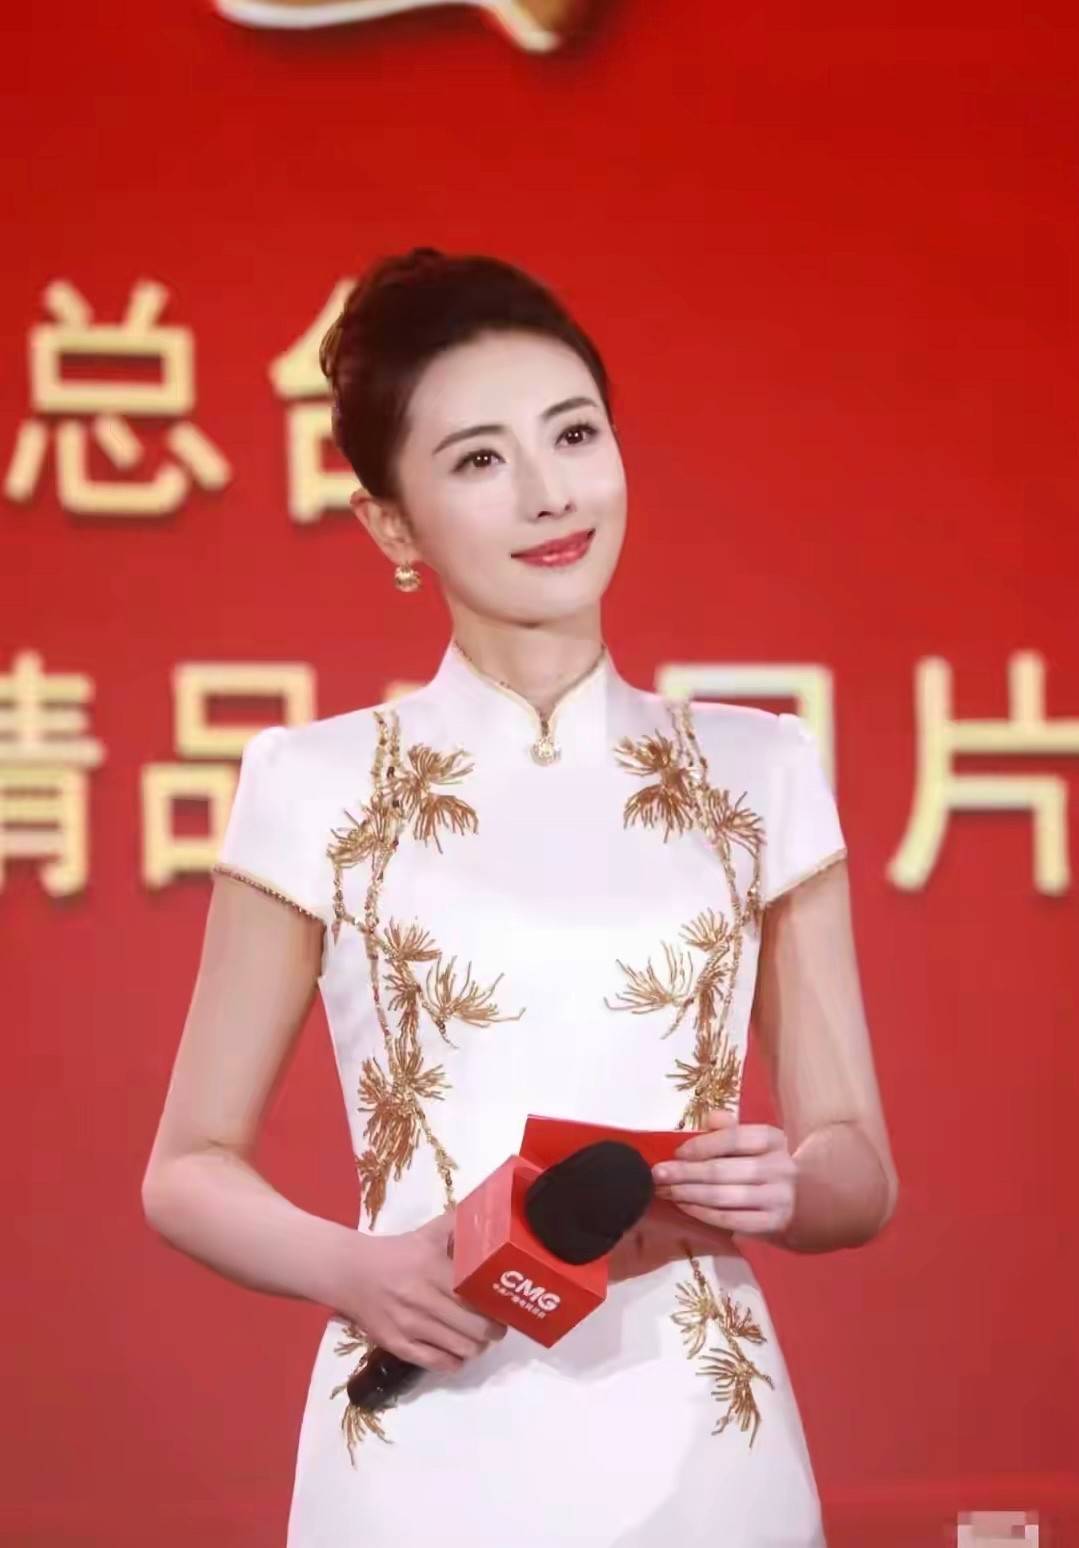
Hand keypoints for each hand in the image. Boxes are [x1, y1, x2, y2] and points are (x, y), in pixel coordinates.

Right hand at [334, 1211, 506, 1374]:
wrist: (351, 1273)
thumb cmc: (397, 1253)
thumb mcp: (428, 1233)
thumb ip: (459, 1224)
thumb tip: (489, 1214)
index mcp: (433, 1268)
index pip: (478, 1295)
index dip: (497, 1305)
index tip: (504, 1304)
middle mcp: (422, 1299)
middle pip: (476, 1329)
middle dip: (493, 1331)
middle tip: (495, 1326)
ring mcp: (409, 1326)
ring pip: (461, 1349)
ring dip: (476, 1347)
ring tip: (476, 1339)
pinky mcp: (397, 1345)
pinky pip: (437, 1363)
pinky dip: (454, 1361)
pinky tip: (456, 1352)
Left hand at [652, 1110, 796, 1237]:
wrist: (801, 1202)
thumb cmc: (766, 1166)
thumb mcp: (755, 1142)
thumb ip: (730, 1128)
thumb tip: (707, 1118)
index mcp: (773, 1139)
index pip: (733, 1138)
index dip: (701, 1145)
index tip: (677, 1153)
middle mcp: (780, 1167)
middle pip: (722, 1170)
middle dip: (684, 1173)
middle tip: (658, 1174)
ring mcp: (777, 1198)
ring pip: (722, 1196)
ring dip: (688, 1193)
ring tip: (665, 1191)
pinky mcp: (772, 1224)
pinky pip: (729, 1219)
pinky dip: (702, 1213)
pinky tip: (685, 1206)